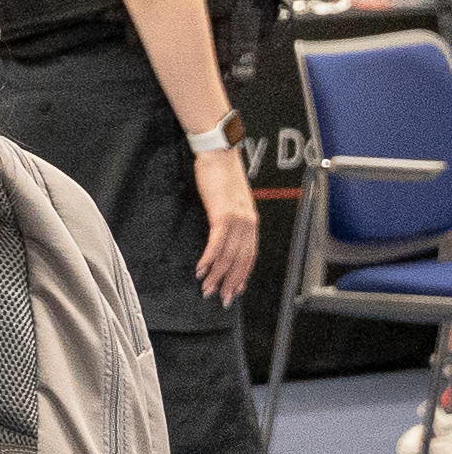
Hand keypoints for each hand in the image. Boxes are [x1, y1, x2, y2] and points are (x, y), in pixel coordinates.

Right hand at [193, 147, 258, 304]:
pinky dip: (209, 258)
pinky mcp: (222, 214)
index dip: (242, 276)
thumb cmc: (221, 176)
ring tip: (207, 288)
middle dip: (231, 282)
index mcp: (251, 222)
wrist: (219, 155)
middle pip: (241, 260)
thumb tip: (222, 237)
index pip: (249, 256)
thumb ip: (229, 219)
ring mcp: (237, 219)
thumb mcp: (228, 202)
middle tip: (222, 298)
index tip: (235, 290)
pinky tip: (202, 269)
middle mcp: (248, 223)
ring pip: (229, 254)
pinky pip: (217, 242)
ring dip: (217, 274)